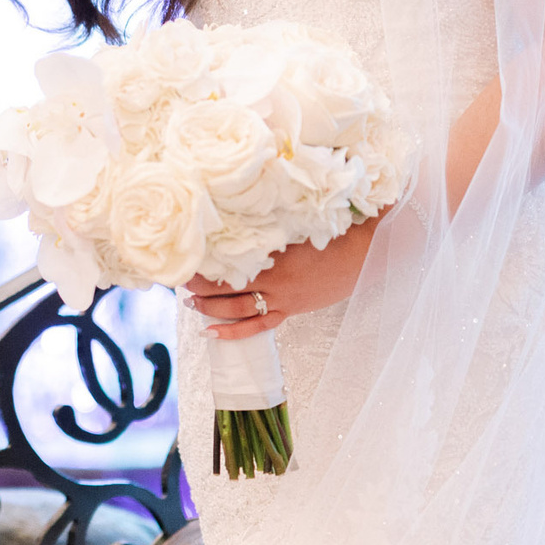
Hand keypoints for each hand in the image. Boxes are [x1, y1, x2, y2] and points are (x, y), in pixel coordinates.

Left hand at [185, 215, 379, 339]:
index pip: (229, 263)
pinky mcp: (291, 311)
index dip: (204, 264)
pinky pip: (259, 327)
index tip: (185, 257)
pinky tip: (211, 333)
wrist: (365, 255)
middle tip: (179, 281)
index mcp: (275, 256)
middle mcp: (275, 281)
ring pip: (238, 309)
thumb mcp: (299, 224)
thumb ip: (271, 224)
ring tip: (189, 303)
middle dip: (200, 285)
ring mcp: (283, 300)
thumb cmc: (334, 233)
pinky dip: (233, 332)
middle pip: (228, 288)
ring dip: (210, 308)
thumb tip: (241, 211)